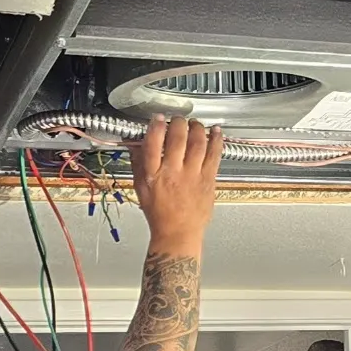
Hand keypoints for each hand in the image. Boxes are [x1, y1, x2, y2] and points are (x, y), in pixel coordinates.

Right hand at [128, 117, 223, 253]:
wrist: (178, 233)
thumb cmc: (159, 213)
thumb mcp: (140, 188)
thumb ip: (138, 163)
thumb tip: (134, 143)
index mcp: (153, 175)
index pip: (152, 144)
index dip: (156, 126)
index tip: (158, 118)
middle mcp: (173, 173)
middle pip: (177, 138)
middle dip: (178, 123)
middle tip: (178, 120)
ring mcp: (193, 176)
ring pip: (198, 143)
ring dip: (197, 128)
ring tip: (195, 123)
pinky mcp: (208, 180)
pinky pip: (214, 155)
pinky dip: (216, 140)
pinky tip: (216, 131)